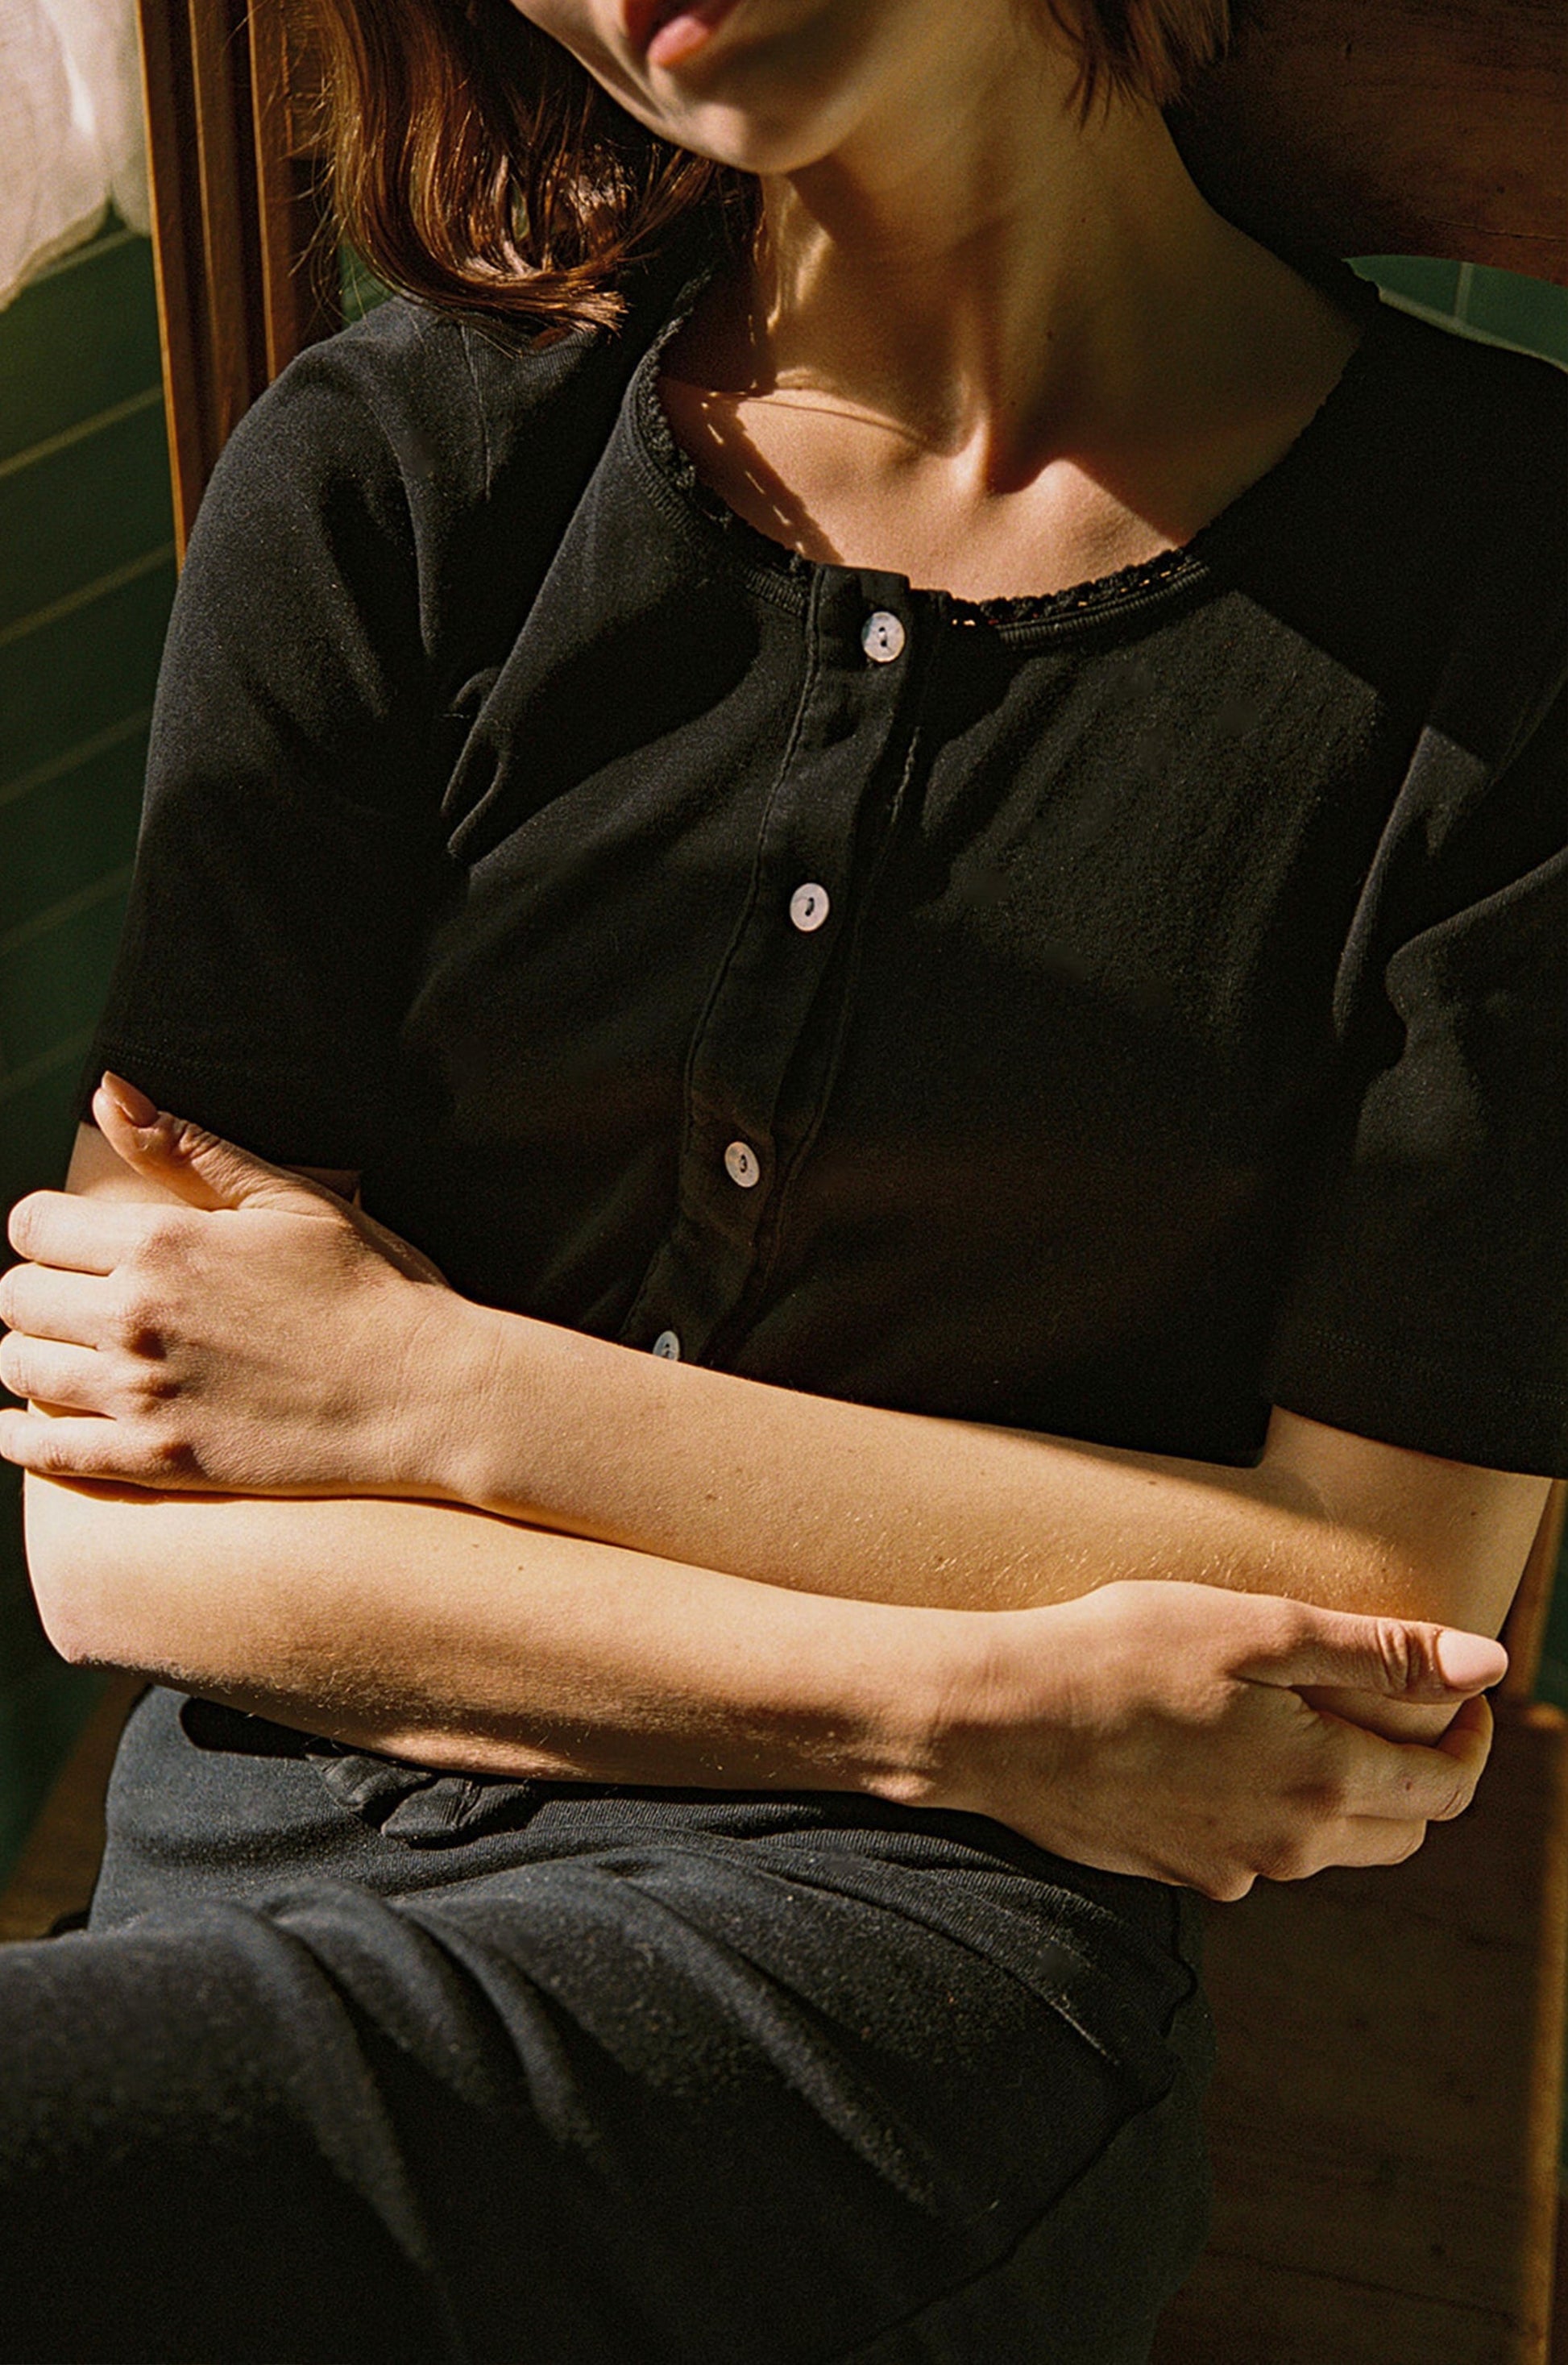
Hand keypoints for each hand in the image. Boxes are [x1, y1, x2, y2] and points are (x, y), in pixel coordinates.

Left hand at [0, 1076, 479, 1496]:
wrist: (424, 1391)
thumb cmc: (370, 1287)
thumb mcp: (289, 1199)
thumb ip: (188, 1149)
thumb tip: (106, 1092)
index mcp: (161, 1241)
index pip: (34, 1226)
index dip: (46, 1231)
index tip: (71, 1246)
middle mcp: (134, 1315)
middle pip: (16, 1298)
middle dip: (37, 1293)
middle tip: (74, 1303)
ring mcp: (140, 1392)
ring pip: (18, 1371)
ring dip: (27, 1359)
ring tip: (63, 1357)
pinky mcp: (156, 1460)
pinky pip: (44, 1453)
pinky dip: (18, 1440)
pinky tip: (25, 1429)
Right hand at [934, 1580, 1505, 1898]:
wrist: (999, 1722)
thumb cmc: (1123, 1655)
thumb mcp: (1258, 1629)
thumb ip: (1379, 1653)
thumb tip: (1488, 1664)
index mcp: (1326, 1781)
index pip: (1447, 1788)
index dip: (1467, 1735)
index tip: (1449, 1686)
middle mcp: (1291, 1846)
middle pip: (1401, 1829)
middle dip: (1416, 1771)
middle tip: (1383, 1699)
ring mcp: (1233, 1869)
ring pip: (1329, 1844)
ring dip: (1340, 1790)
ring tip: (1293, 1714)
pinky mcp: (1180, 1873)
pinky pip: (1256, 1849)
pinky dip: (1267, 1806)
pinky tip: (1217, 1749)